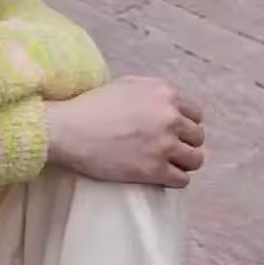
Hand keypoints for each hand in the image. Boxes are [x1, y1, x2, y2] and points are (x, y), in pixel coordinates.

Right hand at [46, 76, 204, 186]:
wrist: (66, 129)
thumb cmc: (88, 106)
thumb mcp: (123, 85)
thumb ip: (151, 93)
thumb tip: (166, 106)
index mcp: (163, 92)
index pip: (195, 113)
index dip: (182, 124)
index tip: (170, 131)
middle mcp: (169, 116)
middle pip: (197, 137)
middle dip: (183, 142)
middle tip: (163, 148)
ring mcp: (164, 144)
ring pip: (194, 159)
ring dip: (181, 162)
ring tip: (163, 163)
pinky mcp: (155, 169)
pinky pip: (182, 179)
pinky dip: (172, 178)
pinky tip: (157, 175)